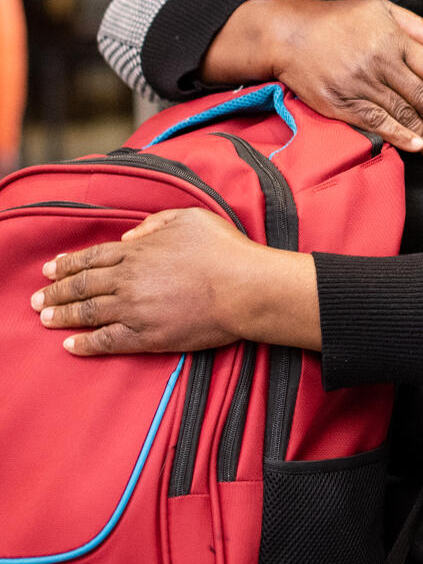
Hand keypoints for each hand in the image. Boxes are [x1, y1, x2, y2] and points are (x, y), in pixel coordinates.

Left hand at [30, 208, 318, 356]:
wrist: (244, 287)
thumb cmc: (224, 249)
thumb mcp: (191, 218)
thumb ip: (156, 222)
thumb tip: (129, 237)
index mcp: (140, 250)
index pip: (93, 257)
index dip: (69, 264)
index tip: (50, 269)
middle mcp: (130, 279)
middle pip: (83, 285)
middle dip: (56, 292)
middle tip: (37, 298)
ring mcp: (135, 309)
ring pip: (89, 313)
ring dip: (63, 316)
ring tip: (45, 318)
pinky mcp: (146, 336)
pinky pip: (107, 342)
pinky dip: (85, 343)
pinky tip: (71, 345)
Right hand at [206, 0, 422, 165]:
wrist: (287, 34)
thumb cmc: (339, 19)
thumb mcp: (381, 8)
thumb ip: (417, 26)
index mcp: (396, 41)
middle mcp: (382, 64)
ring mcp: (361, 85)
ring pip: (403, 116)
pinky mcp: (341, 102)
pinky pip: (375, 122)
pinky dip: (397, 136)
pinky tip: (415, 148)